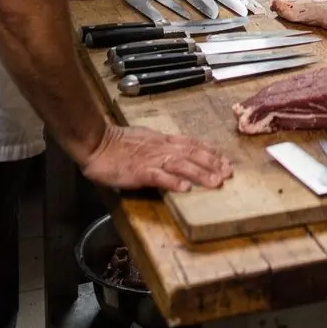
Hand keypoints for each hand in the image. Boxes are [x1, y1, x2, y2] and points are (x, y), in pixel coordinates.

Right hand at [80, 123, 233, 192]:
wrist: (97, 143)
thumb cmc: (118, 143)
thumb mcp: (145, 139)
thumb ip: (161, 145)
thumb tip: (176, 150)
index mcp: (163, 141)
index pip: (192, 144)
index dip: (210, 152)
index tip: (225, 159)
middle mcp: (162, 148)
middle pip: (192, 154)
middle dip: (212, 163)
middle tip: (229, 173)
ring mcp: (152, 159)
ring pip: (181, 165)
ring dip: (200, 173)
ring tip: (215, 182)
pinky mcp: (140, 171)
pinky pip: (159, 176)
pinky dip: (173, 181)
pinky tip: (185, 188)